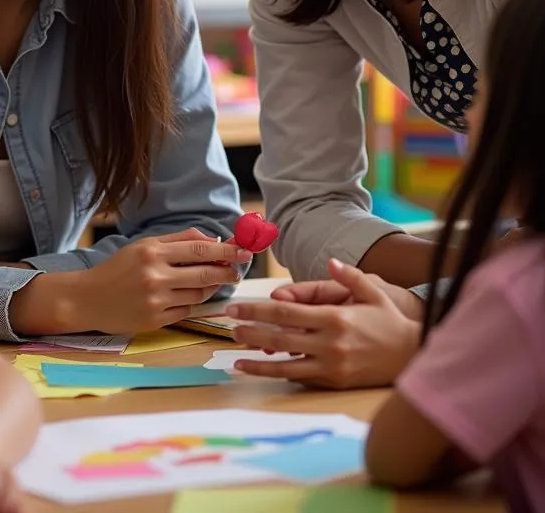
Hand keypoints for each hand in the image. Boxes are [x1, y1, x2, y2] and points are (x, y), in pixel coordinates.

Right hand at [71, 228, 250, 334]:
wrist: (87, 298)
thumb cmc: (117, 269)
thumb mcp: (143, 246)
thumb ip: (177, 241)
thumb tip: (211, 240)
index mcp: (152, 252)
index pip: (199, 249)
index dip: (226, 250)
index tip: (244, 251)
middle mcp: (155, 276)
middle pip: (205, 273)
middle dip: (227, 271)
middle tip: (237, 270)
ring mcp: (156, 301)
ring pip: (198, 294)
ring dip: (210, 287)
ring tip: (210, 281)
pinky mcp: (155, 321)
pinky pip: (186, 311)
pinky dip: (191, 302)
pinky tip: (186, 296)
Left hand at [225, 258, 421, 388]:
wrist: (414, 356)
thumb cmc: (390, 321)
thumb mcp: (373, 292)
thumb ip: (349, 276)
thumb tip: (331, 261)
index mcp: (334, 318)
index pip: (285, 312)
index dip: (256, 310)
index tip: (235, 308)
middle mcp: (330, 344)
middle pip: (280, 338)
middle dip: (250, 332)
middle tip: (228, 328)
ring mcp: (332, 366)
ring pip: (286, 365)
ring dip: (258, 362)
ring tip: (236, 357)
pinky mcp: (335, 381)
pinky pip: (301, 377)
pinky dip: (278, 374)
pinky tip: (260, 370)